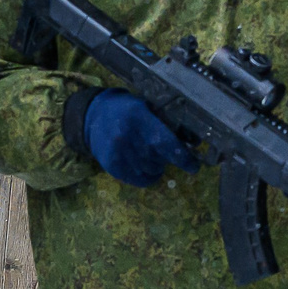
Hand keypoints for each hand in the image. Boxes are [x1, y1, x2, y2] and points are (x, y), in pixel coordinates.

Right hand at [80, 89, 198, 187]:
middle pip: (159, 159)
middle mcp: (127, 136)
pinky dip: (147, 177)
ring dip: (156, 166)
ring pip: (151, 171)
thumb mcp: (146, 107)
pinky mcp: (112, 166)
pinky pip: (139, 180)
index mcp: (138, 117)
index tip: (194, 166)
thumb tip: (193, 142)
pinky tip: (145, 167)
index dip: (183, 157)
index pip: (166, 142)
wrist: (93, 116)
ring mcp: (118, 152)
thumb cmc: (126, 110)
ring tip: (149, 155)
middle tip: (162, 150)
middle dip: (166, 158)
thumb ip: (165, 123)